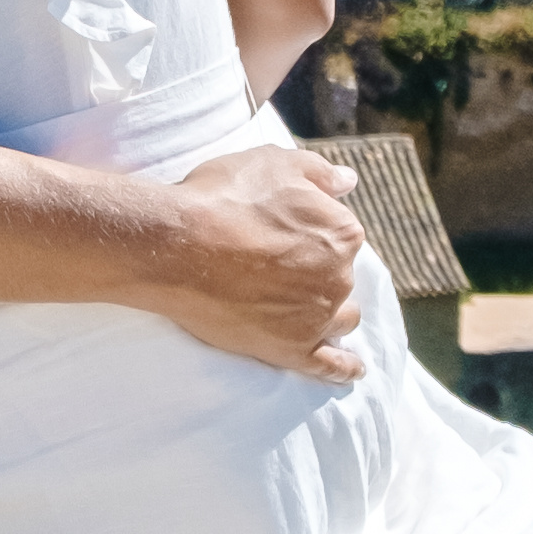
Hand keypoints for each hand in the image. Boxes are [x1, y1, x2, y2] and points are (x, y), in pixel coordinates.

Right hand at [140, 140, 370, 377]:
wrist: (178, 245)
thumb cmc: (224, 196)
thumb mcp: (274, 162)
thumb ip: (320, 172)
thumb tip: (350, 181)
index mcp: (341, 232)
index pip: (341, 234)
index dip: (311, 230)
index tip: (285, 230)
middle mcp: (339, 277)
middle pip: (340, 276)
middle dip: (319, 270)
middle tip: (279, 264)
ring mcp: (318, 317)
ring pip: (340, 318)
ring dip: (331, 312)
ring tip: (307, 308)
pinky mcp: (293, 350)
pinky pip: (330, 366)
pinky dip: (345, 369)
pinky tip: (354, 370)